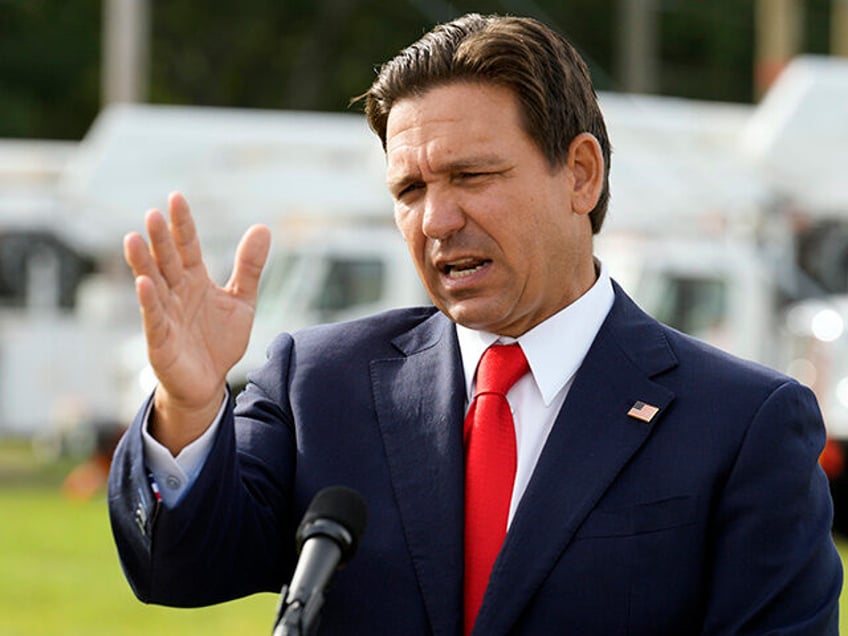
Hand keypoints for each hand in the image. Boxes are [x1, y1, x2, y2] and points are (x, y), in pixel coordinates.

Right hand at [123, 192, 270, 452]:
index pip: (187, 246)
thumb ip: (249, 267)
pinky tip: (143, 283)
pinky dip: (149, 300)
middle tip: (154, 213)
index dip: (182, 225)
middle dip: (160, 239)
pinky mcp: (160, 339)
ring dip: (143, 263)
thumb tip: (263, 227)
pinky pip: (153, 317)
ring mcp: (165, 314)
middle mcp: (176, 292)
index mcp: (195, 280)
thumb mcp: (242, 300)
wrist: (209, 382)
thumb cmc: (220, 340)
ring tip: (134, 238)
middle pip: (167, 260)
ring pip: (152, 283)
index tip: (176, 198)